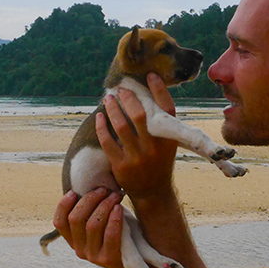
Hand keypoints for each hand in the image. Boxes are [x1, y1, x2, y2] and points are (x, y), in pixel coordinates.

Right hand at [52, 187, 126, 267]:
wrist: (138, 262)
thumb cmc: (119, 236)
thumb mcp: (101, 225)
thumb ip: (91, 212)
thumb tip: (90, 186)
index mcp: (74, 240)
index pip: (59, 222)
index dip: (63, 205)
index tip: (73, 191)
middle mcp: (79, 250)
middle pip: (76, 219)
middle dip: (89, 199)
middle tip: (103, 190)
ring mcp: (93, 256)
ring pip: (92, 225)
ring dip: (104, 206)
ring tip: (115, 196)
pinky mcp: (108, 259)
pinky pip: (110, 235)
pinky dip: (114, 219)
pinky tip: (119, 208)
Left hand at [96, 73, 177, 197]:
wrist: (153, 192)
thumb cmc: (159, 162)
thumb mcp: (167, 144)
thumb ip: (160, 125)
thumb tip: (146, 95)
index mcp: (169, 139)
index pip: (167, 109)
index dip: (159, 90)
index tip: (150, 75)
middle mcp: (155, 148)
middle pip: (140, 115)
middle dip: (128, 98)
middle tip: (121, 89)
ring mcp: (138, 158)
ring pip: (122, 126)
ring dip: (112, 109)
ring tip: (107, 99)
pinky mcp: (122, 166)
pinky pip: (108, 142)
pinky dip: (101, 127)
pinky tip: (99, 117)